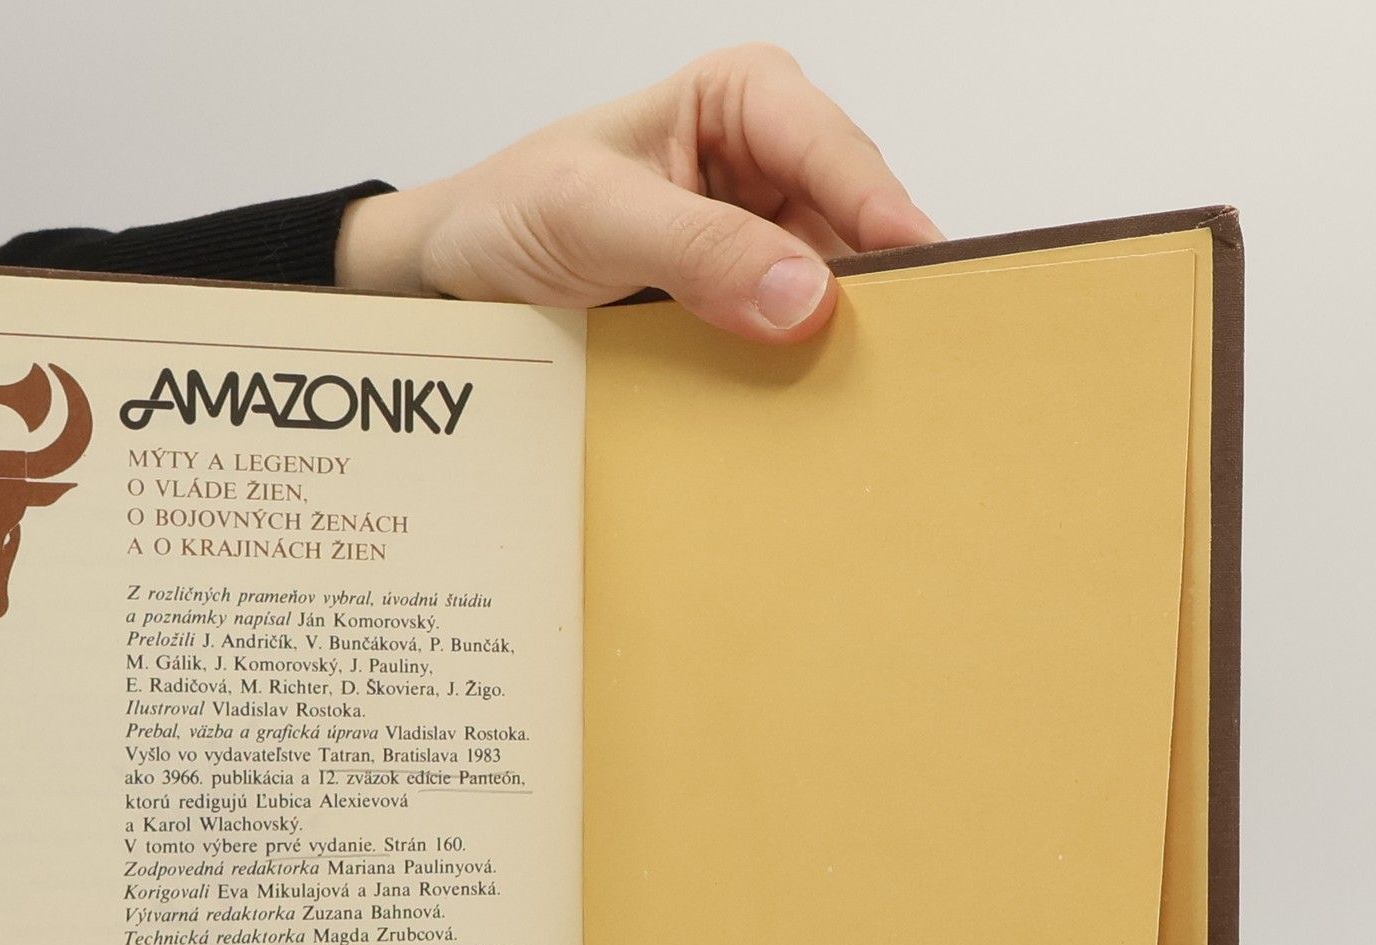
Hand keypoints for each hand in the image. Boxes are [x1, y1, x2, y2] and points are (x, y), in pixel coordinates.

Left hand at [336, 42, 940, 341]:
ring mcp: (757, 246)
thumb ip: (698, 249)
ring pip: (827, 297)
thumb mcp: (594, 216)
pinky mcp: (737, 313)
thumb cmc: (508, 213)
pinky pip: (785, 346)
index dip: (884, 216)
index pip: (837, 152)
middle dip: (868, 293)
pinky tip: (801, 413)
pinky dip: (790, 380)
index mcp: (745, 101)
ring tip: (855, 401)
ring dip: (831, 349)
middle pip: (852, 229)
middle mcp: (766, 168)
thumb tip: (802, 295)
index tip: (922, 277)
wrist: (453, 279)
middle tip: (898, 361)